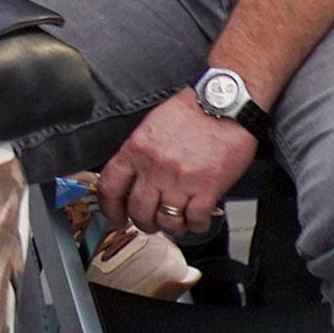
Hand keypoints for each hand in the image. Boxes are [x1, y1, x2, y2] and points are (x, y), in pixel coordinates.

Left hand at [99, 89, 259, 237]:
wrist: (223, 106)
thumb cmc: (190, 113)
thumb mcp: (150, 128)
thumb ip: (138, 154)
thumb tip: (131, 179)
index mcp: (136, 150)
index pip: (110, 187)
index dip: (110, 209)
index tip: (116, 218)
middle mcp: (154, 168)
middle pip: (138, 210)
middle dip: (143, 222)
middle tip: (149, 223)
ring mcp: (181, 181)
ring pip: (166, 220)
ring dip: (170, 227)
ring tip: (175, 222)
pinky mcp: (208, 189)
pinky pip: (196, 220)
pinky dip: (196, 226)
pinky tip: (197, 220)